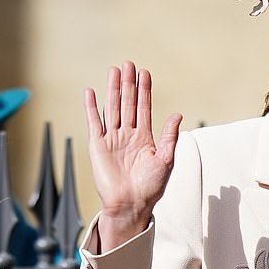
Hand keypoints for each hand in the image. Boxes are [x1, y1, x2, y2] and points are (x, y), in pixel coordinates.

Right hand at [84, 61, 181, 249]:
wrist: (131, 204)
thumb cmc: (150, 187)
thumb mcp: (166, 160)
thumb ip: (169, 136)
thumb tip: (177, 115)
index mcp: (144, 138)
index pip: (144, 108)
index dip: (144, 91)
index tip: (145, 73)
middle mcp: (127, 136)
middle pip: (127, 104)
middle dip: (128, 84)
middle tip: (128, 64)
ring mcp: (112, 139)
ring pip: (112, 108)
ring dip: (113, 90)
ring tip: (114, 71)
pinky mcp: (97, 146)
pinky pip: (94, 122)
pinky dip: (92, 107)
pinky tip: (90, 92)